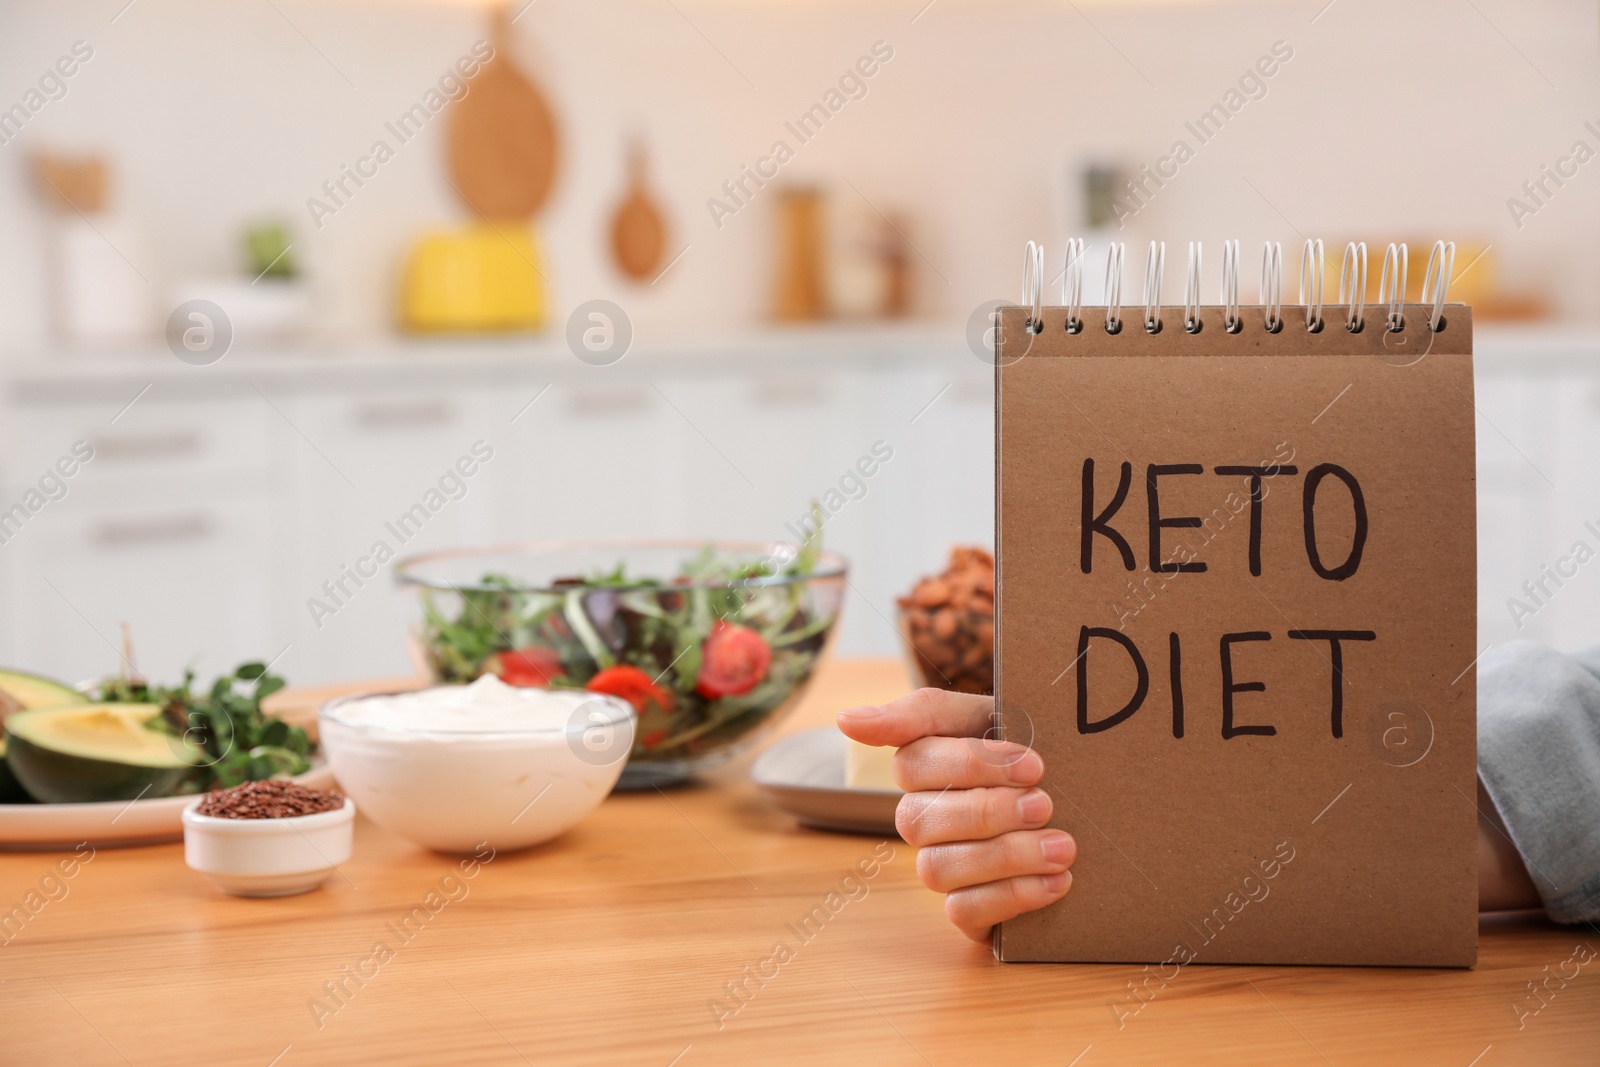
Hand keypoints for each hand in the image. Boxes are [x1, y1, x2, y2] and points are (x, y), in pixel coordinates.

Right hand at [837, 689, 1074, 942]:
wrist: (1084, 795)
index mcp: (921, 767)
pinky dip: (1012, 897)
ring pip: (938, 869)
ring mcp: (939, 865)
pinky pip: (963, 912)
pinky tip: (1057, 881)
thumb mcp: (987, 714)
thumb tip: (844, 719)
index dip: (972, 765)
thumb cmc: (1027, 751)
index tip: (1031, 764)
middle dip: (989, 813)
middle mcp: (920, 819)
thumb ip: (920, 713)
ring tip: (1062, 847)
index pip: (915, 764)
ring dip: (1006, 858)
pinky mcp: (966, 908)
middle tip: (1045, 805)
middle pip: (921, 821)